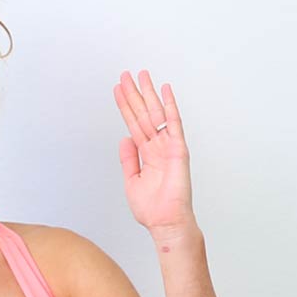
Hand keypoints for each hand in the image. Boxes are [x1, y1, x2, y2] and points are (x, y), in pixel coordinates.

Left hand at [113, 68, 194, 234]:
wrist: (165, 222)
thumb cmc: (153, 208)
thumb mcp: (132, 181)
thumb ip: (128, 159)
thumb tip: (124, 138)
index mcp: (147, 153)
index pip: (133, 124)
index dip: (125, 106)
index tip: (118, 90)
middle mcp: (157, 146)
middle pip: (143, 113)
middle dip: (134, 94)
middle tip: (126, 75)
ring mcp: (168, 145)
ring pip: (156, 113)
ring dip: (149, 93)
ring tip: (142, 75)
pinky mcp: (178, 148)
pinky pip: (174, 122)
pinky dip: (170, 105)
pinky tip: (165, 90)